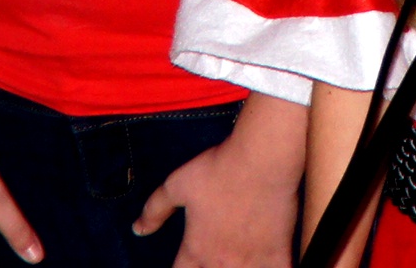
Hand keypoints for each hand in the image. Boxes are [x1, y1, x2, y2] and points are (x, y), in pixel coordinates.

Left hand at [135, 103, 301, 267]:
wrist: (261, 160)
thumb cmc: (218, 169)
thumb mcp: (177, 184)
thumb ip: (155, 210)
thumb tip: (137, 229)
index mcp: (197, 249)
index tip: (184, 264)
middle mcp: (222, 261)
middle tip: (212, 260)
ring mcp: (251, 261)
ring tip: (237, 264)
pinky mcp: (278, 254)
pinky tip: (268, 265)